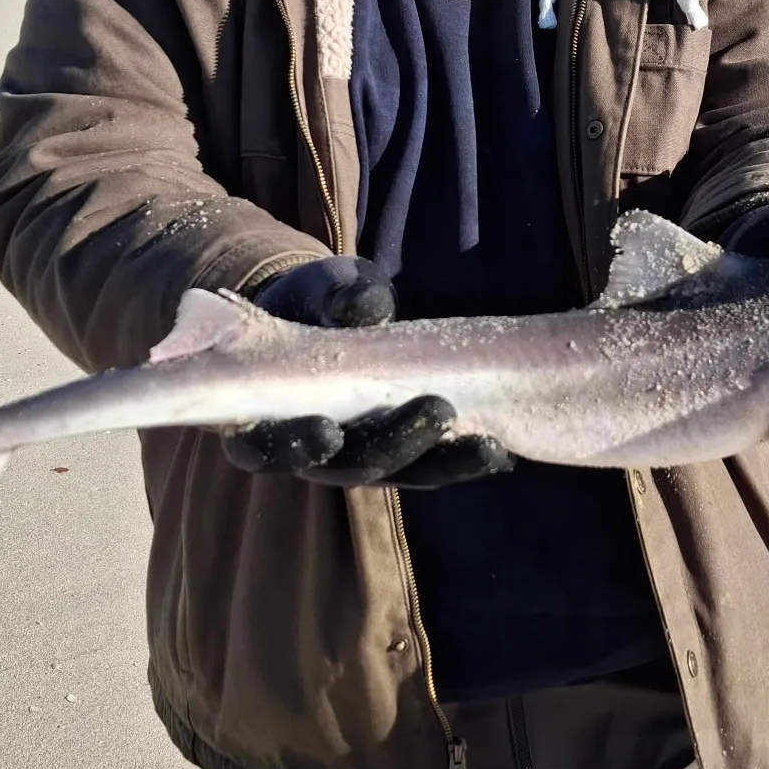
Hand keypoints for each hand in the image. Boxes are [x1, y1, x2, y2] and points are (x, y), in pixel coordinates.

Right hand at [220, 258, 513, 487]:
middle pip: (350, 468)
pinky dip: (467, 461)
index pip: (270, 448)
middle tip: (437, 412)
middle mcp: (316, 455)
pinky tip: (504, 452)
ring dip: (445, 461)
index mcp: (265, 421)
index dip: (298, 445)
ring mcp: (365, 459)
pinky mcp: (407, 455)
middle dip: (395, 445)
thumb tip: (363, 302)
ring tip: (487, 445)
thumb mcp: (318, 294)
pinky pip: (435, 467)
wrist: (335, 321)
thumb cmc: (313, 307)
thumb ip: (334, 299)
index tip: (327, 431)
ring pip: (401, 473)